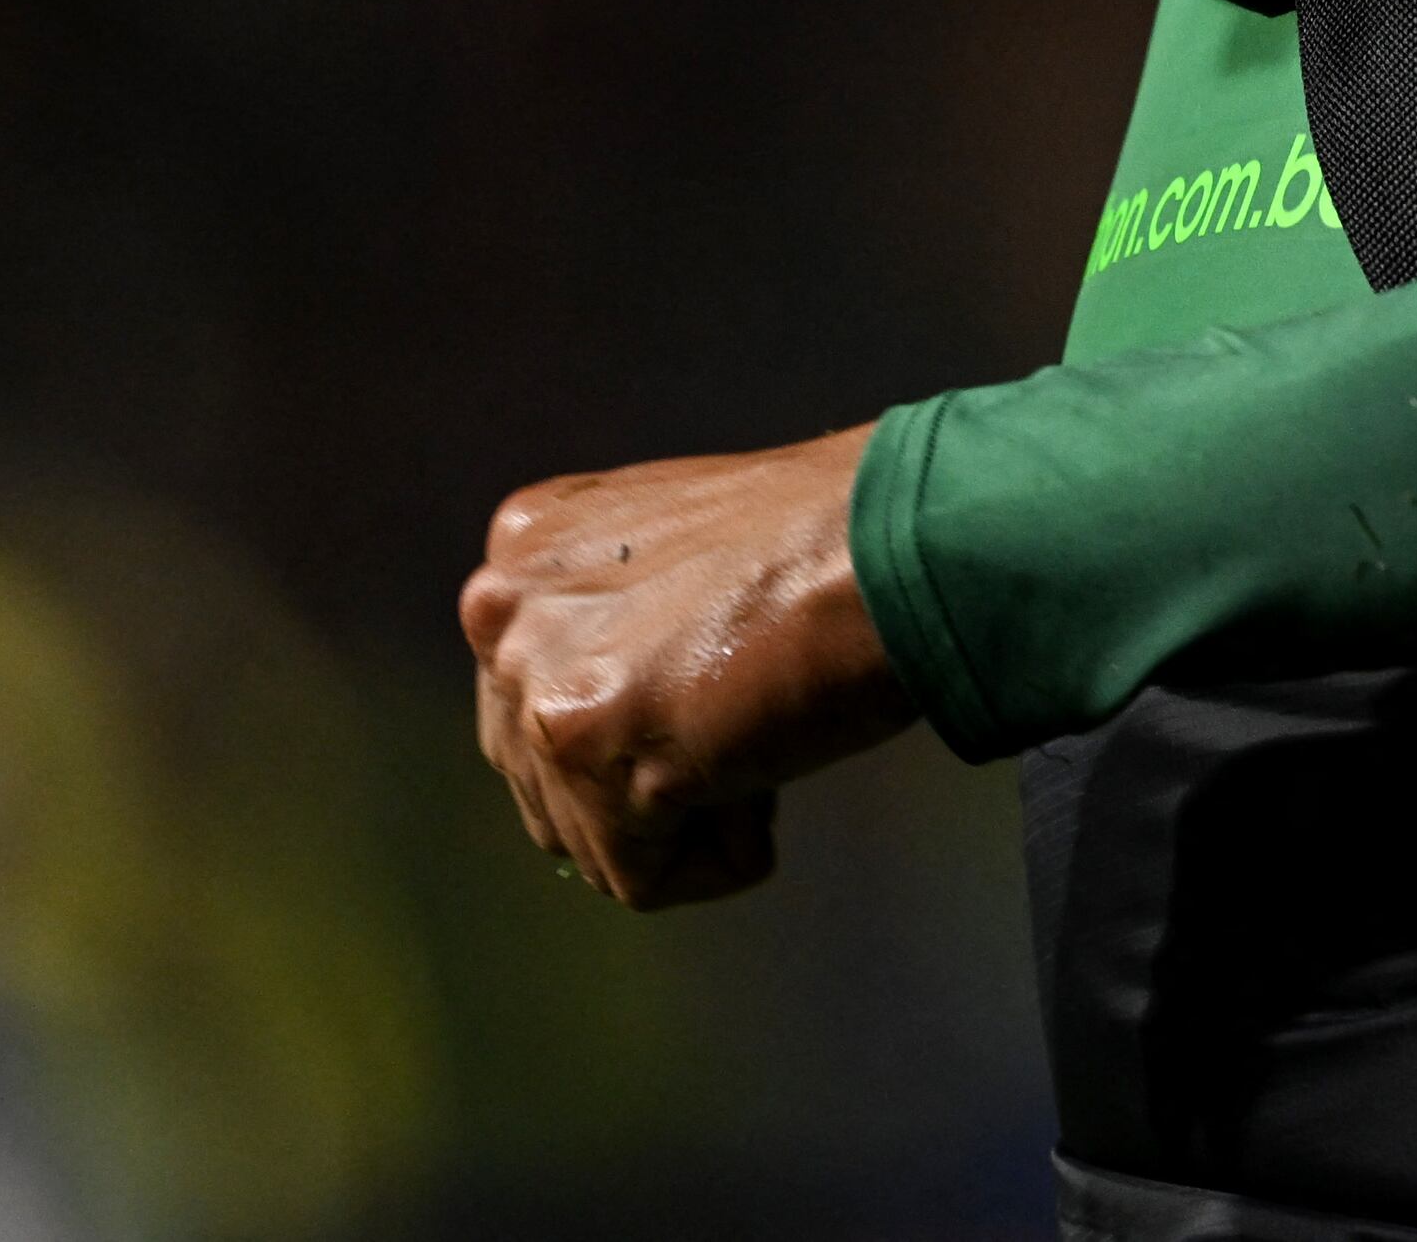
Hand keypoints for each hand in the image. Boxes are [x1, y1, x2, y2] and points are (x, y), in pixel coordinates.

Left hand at [460, 426, 914, 907]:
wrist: (910, 538)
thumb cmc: (846, 542)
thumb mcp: (692, 550)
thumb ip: (624, 615)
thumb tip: (624, 739)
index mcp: (531, 541)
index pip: (538, 699)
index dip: (649, 717)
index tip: (732, 678)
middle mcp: (505, 605)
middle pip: (550, 780)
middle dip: (654, 781)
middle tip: (751, 717)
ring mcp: (534, 676)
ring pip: (592, 841)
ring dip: (693, 817)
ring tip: (766, 731)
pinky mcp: (581, 745)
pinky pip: (642, 879)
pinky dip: (725, 855)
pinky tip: (773, 770)